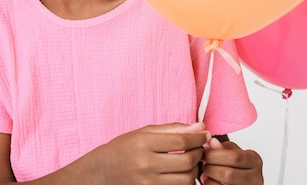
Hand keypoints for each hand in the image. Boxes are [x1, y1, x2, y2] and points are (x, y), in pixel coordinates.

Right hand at [93, 122, 210, 184]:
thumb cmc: (123, 148)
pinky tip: (181, 173)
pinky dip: (185, 182)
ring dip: (194, 170)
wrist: (103, 171)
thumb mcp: (144, 132)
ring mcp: (148, 183)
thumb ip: (173, 129)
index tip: (203, 135)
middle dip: (199, 154)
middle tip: (198, 148)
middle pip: (187, 162)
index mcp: (143, 144)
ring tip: (190, 162)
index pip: (181, 142)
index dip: (198, 138)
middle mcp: (145, 164)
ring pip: (186, 180)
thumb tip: (200, 127)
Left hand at [200, 137, 262, 184]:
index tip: (203, 153)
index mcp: (254, 160)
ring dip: (210, 179)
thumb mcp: (230, 151)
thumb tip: (211, 141)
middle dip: (211, 168)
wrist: (240, 179)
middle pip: (229, 174)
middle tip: (203, 164)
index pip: (234, 157)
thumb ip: (221, 147)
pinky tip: (208, 181)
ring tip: (204, 174)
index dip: (214, 155)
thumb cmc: (234, 164)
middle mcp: (256, 177)